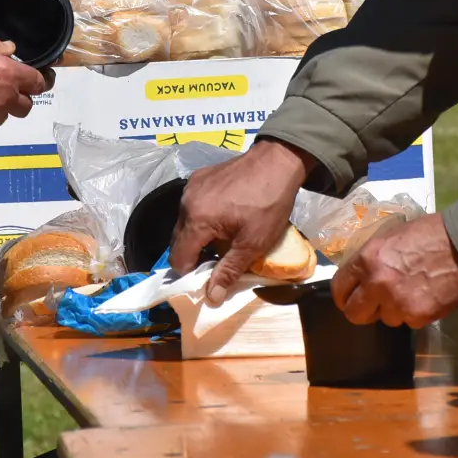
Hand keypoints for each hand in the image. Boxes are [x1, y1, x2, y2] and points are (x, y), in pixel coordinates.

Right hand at [171, 140, 313, 304]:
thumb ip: (229, 270)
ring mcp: (191, 187)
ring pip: (185, 223)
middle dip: (196, 255)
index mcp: (196, 219)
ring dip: (200, 236)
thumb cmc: (269, 204)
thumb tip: (212, 297)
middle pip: (178, 241)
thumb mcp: (253, 243)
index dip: (192, 274)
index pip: (178, 258)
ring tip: (225, 237)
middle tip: (221, 259)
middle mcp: (186, 202)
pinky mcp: (199, 177)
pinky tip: (225, 216)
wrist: (278, 161)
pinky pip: (192, 206)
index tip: (210, 276)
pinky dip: (203, 217)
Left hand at [332, 213, 457, 327]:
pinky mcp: (418, 316)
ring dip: (393, 310)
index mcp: (367, 260)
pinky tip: (425, 296)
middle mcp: (377, 284)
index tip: (349, 298)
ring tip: (410, 292)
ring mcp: (397, 303)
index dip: (343, 295)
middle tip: (373, 305)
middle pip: (355, 314)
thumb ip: (371, 259)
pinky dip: (415, 313)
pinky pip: (408, 322)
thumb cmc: (428, 234)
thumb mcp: (390, 237)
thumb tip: (359, 276)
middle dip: (362, 311)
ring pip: (385, 319)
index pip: (340, 288)